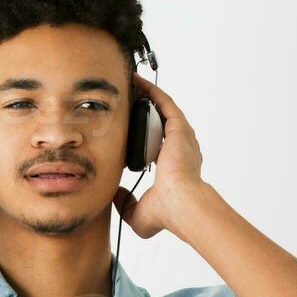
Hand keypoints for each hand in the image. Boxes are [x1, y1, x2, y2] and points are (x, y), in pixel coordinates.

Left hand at [115, 75, 208, 238]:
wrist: (182, 204)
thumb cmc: (167, 213)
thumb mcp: (137, 213)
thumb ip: (125, 204)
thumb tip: (114, 194)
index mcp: (173, 168)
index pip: (156, 146)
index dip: (141, 137)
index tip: (126, 132)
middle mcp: (180, 150)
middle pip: (159, 124)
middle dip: (143, 112)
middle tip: (125, 102)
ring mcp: (181, 138)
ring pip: (161, 110)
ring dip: (146, 97)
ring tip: (129, 87)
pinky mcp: (179, 128)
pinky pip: (164, 103)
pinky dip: (151, 92)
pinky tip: (138, 83)